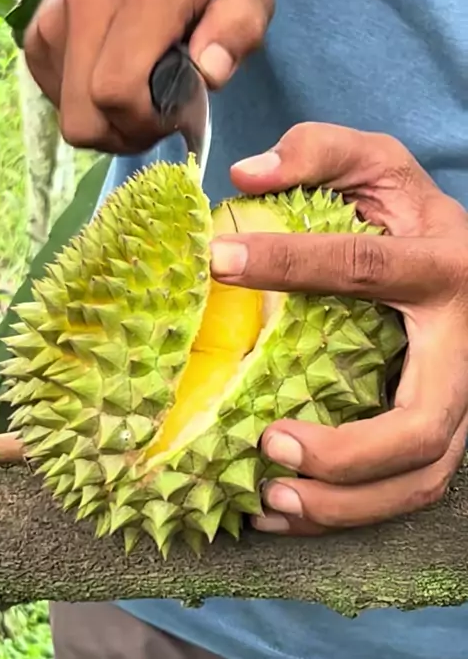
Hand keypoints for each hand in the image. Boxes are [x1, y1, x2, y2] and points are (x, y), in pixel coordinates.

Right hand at [24, 0, 273, 153]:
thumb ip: (240, 27)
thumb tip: (210, 73)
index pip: (118, 89)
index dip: (148, 121)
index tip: (177, 111)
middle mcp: (86, 1)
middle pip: (87, 117)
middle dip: (129, 133)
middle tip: (158, 115)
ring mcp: (51, 22)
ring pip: (72, 119)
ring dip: (110, 126)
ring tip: (139, 99)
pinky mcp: (35, 41)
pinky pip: (60, 105)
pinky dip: (91, 109)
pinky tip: (114, 80)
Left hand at [211, 123, 467, 534]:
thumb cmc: (410, 210)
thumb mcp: (376, 163)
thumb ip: (319, 152)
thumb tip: (246, 175)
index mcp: (442, 264)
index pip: (363, 268)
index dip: (289, 262)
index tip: (217, 261)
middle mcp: (463, 341)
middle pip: (423, 422)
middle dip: (347, 450)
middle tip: (268, 442)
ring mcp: (461, 393)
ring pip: (423, 474)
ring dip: (348, 501)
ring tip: (271, 498)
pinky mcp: (445, 424)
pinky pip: (409, 486)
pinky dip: (351, 509)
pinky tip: (286, 506)